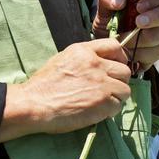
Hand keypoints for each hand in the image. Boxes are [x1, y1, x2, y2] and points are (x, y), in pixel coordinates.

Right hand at [0, 37, 130, 141]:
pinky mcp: (103, 101)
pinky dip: (110, 111)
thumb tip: (100, 64)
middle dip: (119, 81)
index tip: (116, 66)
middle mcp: (96, 64)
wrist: (33, 104)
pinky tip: (98, 112)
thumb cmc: (43, 86)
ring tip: (103, 103)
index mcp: (84, 51)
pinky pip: (118, 106)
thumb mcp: (62, 60)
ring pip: (125, 89)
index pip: (114, 46)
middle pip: (124, 70)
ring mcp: (101, 83)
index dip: (120, 58)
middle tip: (109, 90)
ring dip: (116, 97)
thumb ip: (83, 59)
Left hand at [92, 0, 158, 71]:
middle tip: (138, 23)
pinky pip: (155, 53)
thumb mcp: (103, 9)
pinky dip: (139, 54)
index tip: (139, 7)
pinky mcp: (158, 51)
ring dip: (140, 40)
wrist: (106, 48)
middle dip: (156, 18)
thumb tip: (120, 1)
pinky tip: (128, 53)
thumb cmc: (108, 23)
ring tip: (122, 42)